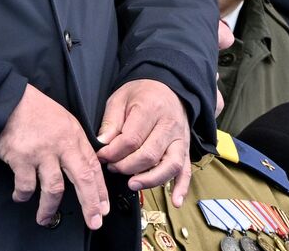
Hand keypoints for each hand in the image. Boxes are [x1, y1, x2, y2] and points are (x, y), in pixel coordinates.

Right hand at [0, 84, 106, 229]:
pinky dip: (23, 195)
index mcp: (74, 136)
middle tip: (94, 221)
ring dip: (50, 208)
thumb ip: (73, 143)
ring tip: (45, 219)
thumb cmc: (34, 110)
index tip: (104, 206)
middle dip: (90, 203)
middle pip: (82, 179)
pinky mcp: (21, 158)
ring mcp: (42, 152)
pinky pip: (26, 185)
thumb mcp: (63, 121)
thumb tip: (83, 167)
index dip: (100, 190)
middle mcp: (62, 145)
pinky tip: (20, 197)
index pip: (93, 167)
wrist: (8, 100)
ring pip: (54, 188)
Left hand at [96, 78, 190, 204]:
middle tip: (113, 167)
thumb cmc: (142, 94)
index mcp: (151, 109)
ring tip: (132, 184)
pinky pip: (186, 170)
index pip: (131, 139)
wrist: (168, 87)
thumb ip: (111, 121)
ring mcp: (180, 138)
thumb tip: (102, 144)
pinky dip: (182, 187)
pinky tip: (175, 201)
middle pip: (149, 154)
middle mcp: (169, 125)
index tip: (102, 156)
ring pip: (170, 165)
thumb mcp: (120, 98)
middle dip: (127, 166)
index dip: (113, 152)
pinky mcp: (186, 149)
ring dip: (150, 179)